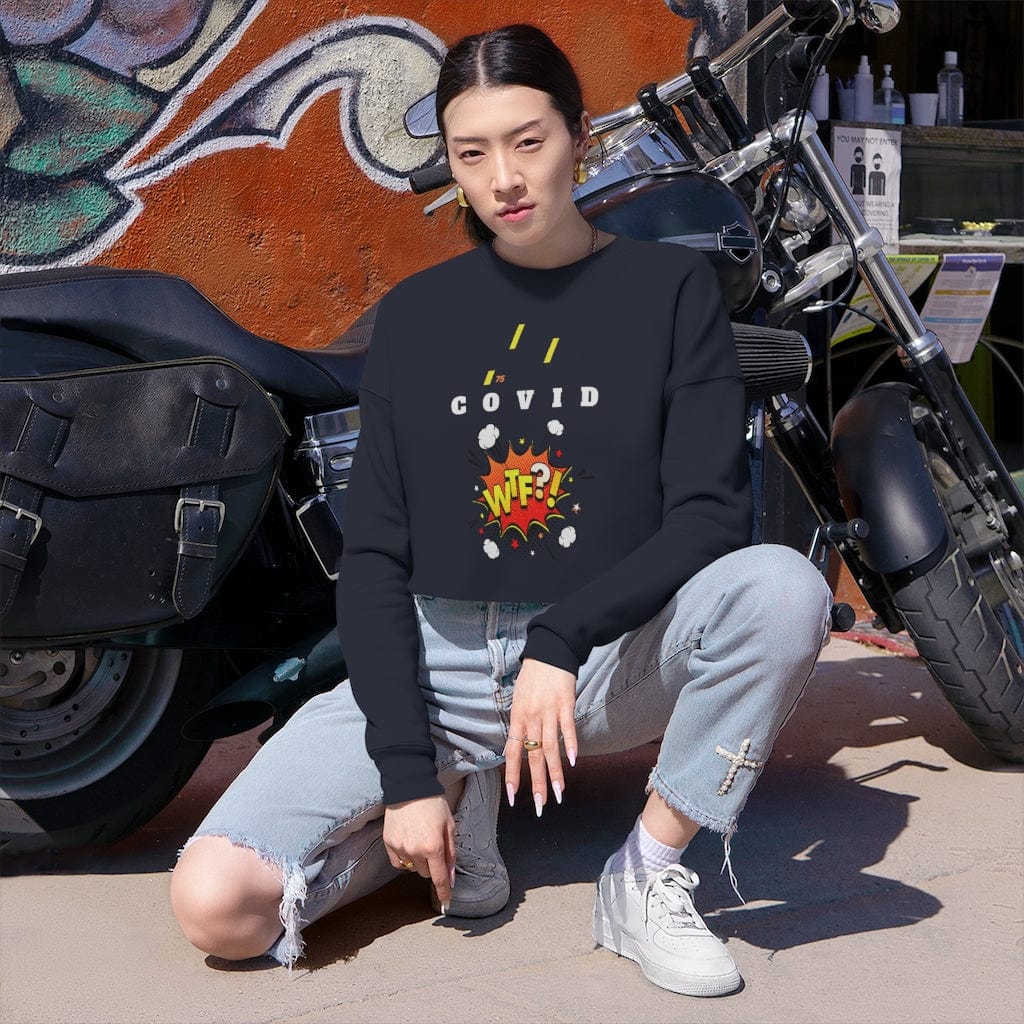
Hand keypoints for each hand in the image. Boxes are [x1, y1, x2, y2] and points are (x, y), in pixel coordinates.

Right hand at [383, 795, 455, 905]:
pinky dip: (405, 858)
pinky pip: (398, 862)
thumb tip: (450, 877)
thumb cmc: (434, 804)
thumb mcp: (449, 826)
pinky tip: (408, 842)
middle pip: (426, 873)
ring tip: (420, 839)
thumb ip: (450, 853)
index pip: (439, 879)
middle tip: (434, 846)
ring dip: (418, 860)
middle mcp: (415, 851)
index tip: (446, 901)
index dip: (443, 892)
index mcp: (434, 847)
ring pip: (412, 868)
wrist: (409, 786)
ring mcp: (400, 848)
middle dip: (432, 865)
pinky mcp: (388, 843)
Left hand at [503, 657, 577, 814]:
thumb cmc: (532, 677)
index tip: (513, 798)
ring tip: (559, 794)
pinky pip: (567, 728)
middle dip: (537, 784)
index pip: (512, 753)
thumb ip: (521, 723)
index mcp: (517, 717)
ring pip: (550, 748)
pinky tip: (573, 762)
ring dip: (555, 774)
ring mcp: (549, 711)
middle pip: (533, 756)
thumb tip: (520, 745)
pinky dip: (570, 744)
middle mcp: (531, 717)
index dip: (512, 776)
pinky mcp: (565, 704)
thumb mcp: (519, 699)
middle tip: (540, 807)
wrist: (548, 651)